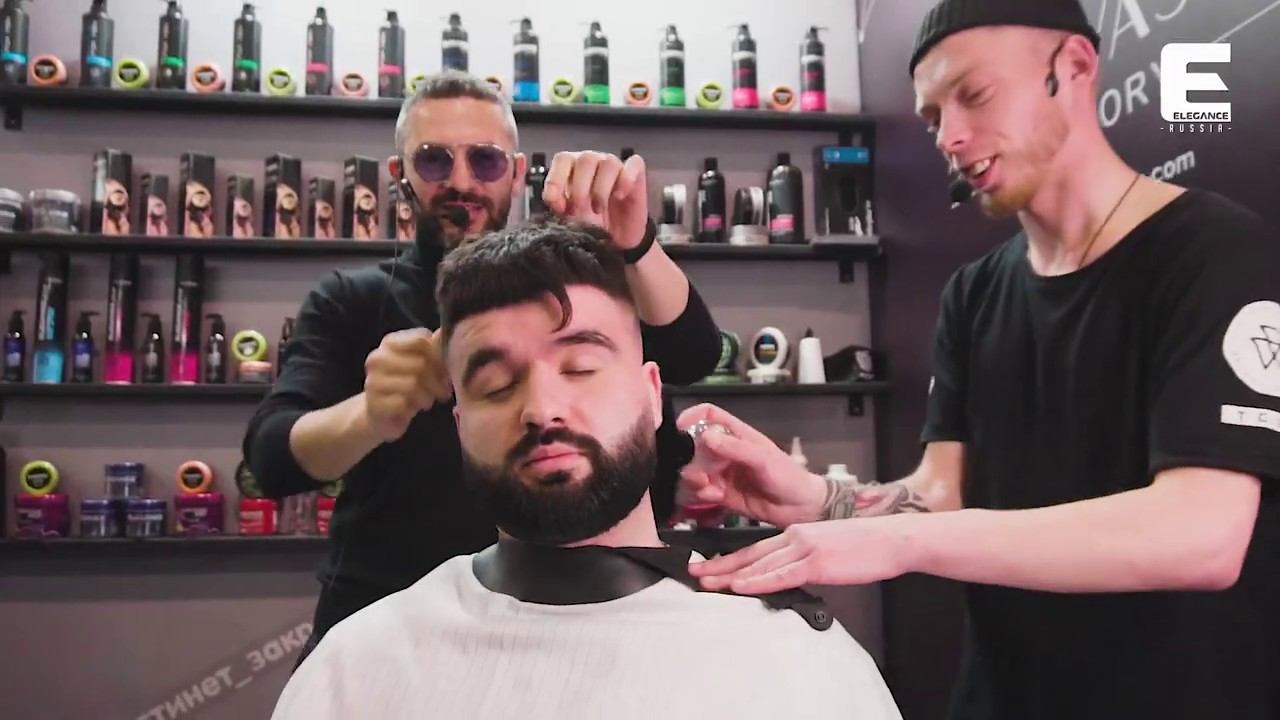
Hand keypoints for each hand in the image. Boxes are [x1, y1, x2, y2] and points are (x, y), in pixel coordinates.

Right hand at [362, 328, 450, 441]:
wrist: (382, 414)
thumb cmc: (408, 384)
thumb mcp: (423, 364)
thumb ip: (434, 348)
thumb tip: (443, 332)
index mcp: (390, 342)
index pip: (421, 339)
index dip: (438, 356)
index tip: (444, 369)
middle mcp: (378, 358)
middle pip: (420, 363)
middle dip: (436, 381)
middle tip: (441, 391)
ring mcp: (372, 380)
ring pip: (413, 384)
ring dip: (427, 396)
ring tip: (428, 400)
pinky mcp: (374, 403)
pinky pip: (403, 403)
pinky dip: (413, 407)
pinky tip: (412, 408)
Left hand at [543, 151, 648, 248]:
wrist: (618, 239)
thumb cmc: (593, 224)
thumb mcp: (571, 219)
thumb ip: (560, 208)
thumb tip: (554, 203)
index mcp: (573, 168)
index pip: (562, 160)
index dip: (557, 180)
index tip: (556, 205)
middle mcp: (594, 162)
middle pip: (585, 159)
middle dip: (579, 188)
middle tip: (578, 210)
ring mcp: (615, 165)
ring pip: (608, 163)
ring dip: (600, 189)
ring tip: (598, 208)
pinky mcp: (636, 173)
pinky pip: (633, 165)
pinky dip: (625, 180)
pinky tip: (619, 196)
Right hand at [676, 403, 827, 527]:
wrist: (801, 508)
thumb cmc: (788, 476)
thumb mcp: (763, 458)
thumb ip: (736, 448)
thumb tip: (706, 436)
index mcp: (737, 435)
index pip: (709, 416)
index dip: (692, 417)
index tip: (679, 428)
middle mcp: (726, 452)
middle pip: (695, 446)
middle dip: (688, 456)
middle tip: (692, 468)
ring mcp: (722, 474)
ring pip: (695, 470)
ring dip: (694, 478)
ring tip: (705, 485)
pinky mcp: (722, 495)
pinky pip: (703, 492)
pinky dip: (702, 494)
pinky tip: (714, 497)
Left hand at [688, 517, 909, 594]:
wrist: (891, 539)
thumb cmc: (863, 548)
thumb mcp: (825, 548)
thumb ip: (802, 559)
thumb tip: (785, 575)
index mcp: (795, 534)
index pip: (754, 548)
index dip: (728, 559)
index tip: (706, 566)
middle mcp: (795, 537)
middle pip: (749, 555)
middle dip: (719, 566)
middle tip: (693, 573)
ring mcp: (804, 548)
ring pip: (760, 564)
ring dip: (731, 575)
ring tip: (707, 583)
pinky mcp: (817, 562)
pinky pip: (782, 574)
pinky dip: (759, 581)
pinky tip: (741, 586)